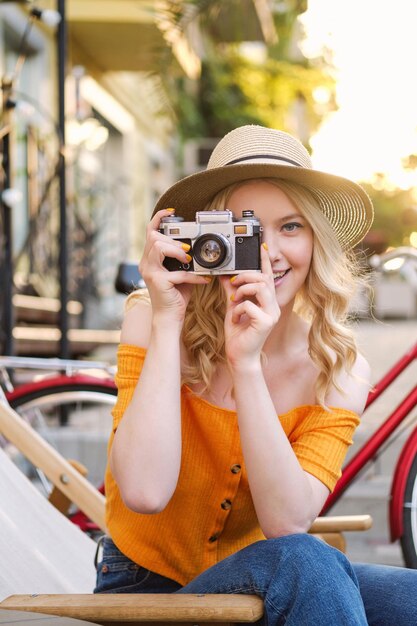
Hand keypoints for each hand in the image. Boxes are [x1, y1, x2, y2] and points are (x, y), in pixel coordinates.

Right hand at [139, 209, 208, 322]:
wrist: (169, 317)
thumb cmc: (175, 296)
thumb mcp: (181, 273)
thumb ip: (185, 260)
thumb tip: (198, 250)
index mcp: (150, 259)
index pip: (149, 232)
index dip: (158, 219)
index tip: (171, 213)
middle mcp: (146, 263)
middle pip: (154, 237)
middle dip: (173, 240)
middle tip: (187, 251)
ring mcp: (150, 272)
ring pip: (158, 246)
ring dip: (176, 250)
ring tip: (188, 259)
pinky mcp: (158, 281)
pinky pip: (178, 272)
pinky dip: (194, 276)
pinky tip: (203, 280)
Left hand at [221, 244, 279, 368]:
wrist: (239, 356)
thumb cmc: (238, 334)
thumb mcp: (233, 307)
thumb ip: (232, 291)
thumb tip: (225, 275)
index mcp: (267, 301)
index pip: (268, 276)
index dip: (265, 261)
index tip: (261, 246)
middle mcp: (273, 306)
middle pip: (263, 279)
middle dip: (245, 276)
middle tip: (233, 283)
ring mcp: (271, 314)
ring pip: (260, 288)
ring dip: (243, 290)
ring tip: (234, 300)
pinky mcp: (266, 322)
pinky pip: (251, 305)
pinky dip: (239, 308)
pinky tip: (235, 318)